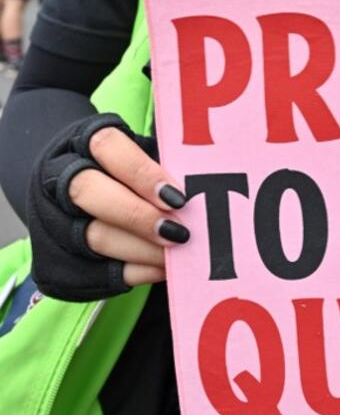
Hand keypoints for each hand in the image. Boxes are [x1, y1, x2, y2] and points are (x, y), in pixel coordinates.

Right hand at [70, 124, 187, 285]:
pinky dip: (139, 271)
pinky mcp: (60, 261)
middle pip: (90, 193)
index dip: (143, 174)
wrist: (76, 189)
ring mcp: (55, 220)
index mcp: (83, 142)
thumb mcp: (142, 153)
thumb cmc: (125, 170)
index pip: (108, 148)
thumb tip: (209, 177)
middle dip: (139, 216)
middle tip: (180, 233)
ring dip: (145, 250)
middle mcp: (59, 178)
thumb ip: (166, 163)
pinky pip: (99, 271)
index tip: (178, 198)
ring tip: (180, 253)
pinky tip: (165, 268)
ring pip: (96, 236)